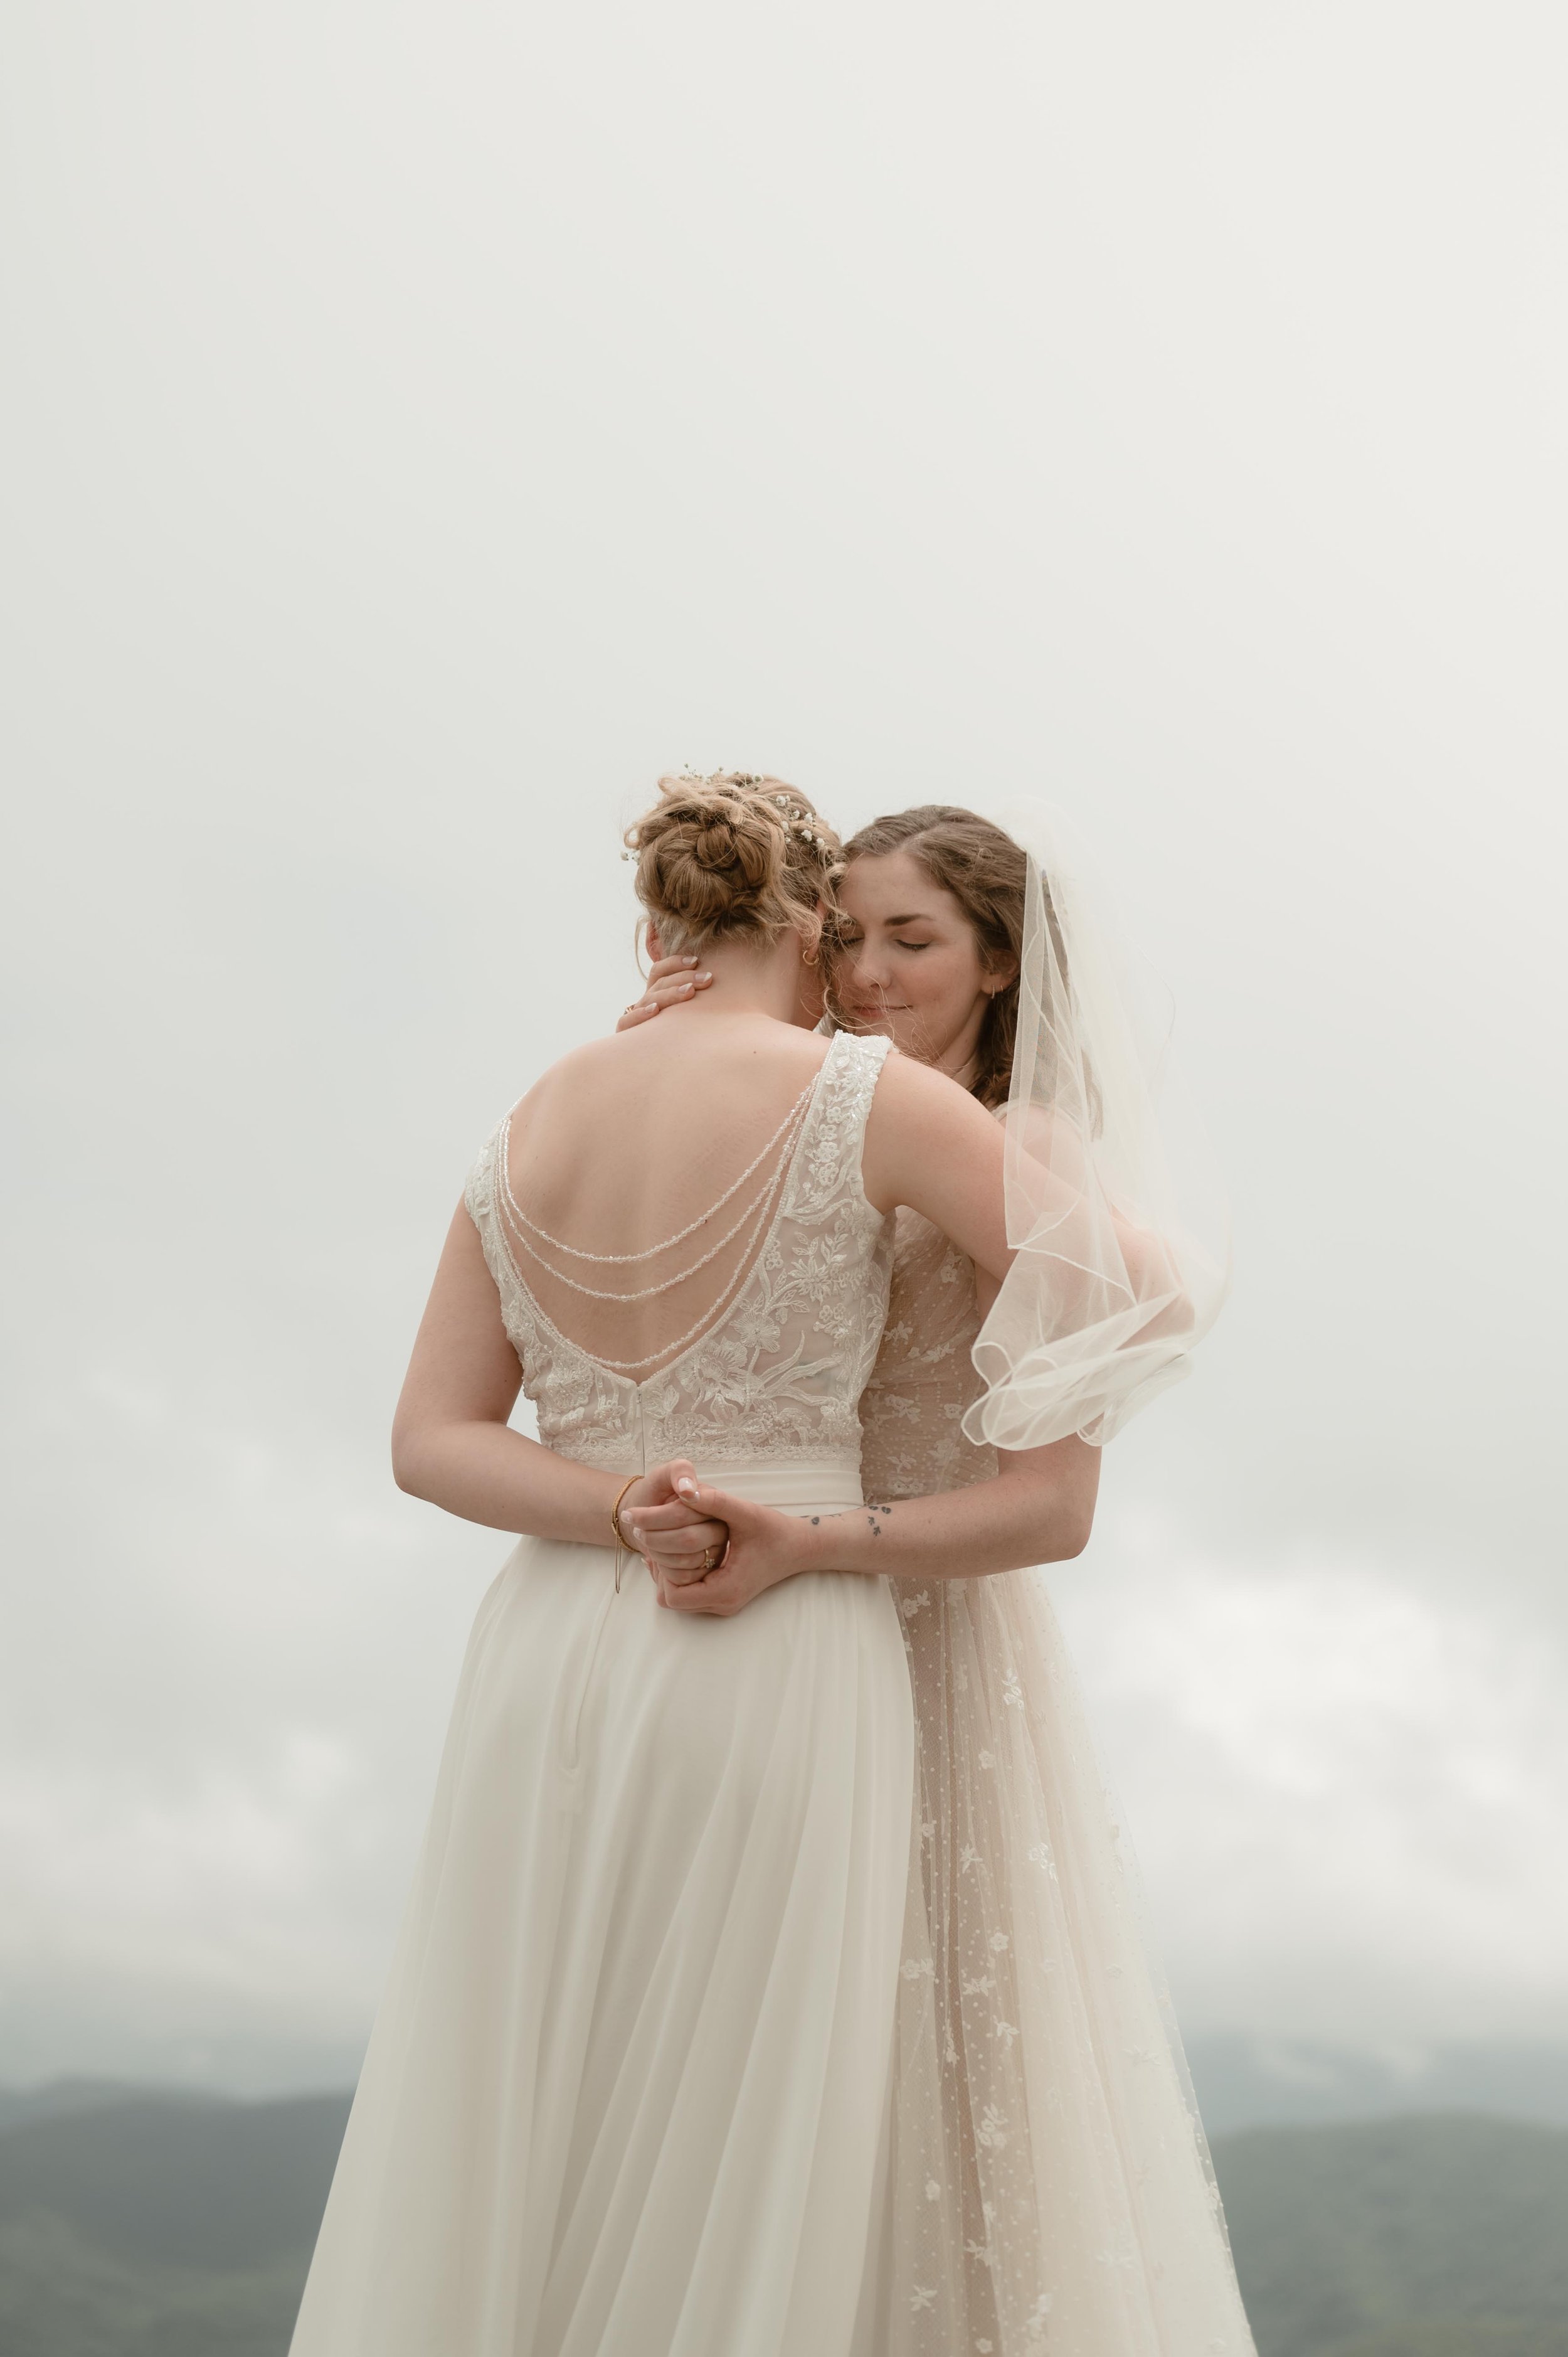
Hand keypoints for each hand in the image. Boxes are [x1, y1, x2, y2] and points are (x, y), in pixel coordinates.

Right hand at [616, 955, 713, 1030]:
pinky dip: (641, 1014)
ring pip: (650, 999)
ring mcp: (634, 1015)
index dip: (675, 963)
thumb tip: (716, 986)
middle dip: (685, 978)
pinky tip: (655, 1011)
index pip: (660, 971)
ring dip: (670, 994)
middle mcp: (644, 1002)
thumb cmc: (670, 1035)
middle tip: (706, 979)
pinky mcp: (624, 1031)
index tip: (696, 961)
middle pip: (661, 983)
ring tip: (689, 991)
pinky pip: (629, 1020)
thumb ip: (692, 1002)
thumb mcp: (679, 1017)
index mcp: (655, 994)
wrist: (643, 1060)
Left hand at [621, 1460, 729, 1575]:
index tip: (630, 1514)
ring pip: (687, 1561)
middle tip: (637, 1530)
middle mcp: (720, 1530)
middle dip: (654, 1537)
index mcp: (713, 1505)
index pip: (683, 1514)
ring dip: (657, 1553)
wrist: (649, 1517)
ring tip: (645, 1541)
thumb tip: (688, 1490)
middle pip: (688, 1540)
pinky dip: (663, 1570)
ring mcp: (716, 1553)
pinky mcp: (706, 1573)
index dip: (654, 1517)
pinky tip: (655, 1557)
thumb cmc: (656, 1495)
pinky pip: (684, 1578)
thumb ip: (678, 1471)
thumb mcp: (663, 1475)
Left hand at [636, 1480, 819, 1616]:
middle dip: (658, 1569)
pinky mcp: (724, 1597)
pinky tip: (675, 1549)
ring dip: (666, 1572)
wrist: (800, 1548)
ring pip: (678, 1598)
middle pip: (670, 1598)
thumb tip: (683, 1488)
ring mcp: (723, 1603)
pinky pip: (689, 1594)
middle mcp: (723, 1603)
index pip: (673, 1594)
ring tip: (659, 1541)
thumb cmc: (775, 1531)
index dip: (659, 1568)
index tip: (653, 1538)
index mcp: (726, 1589)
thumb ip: (714, 1500)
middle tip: (648, 1536)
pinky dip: (678, 1575)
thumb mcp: (745, 1513)